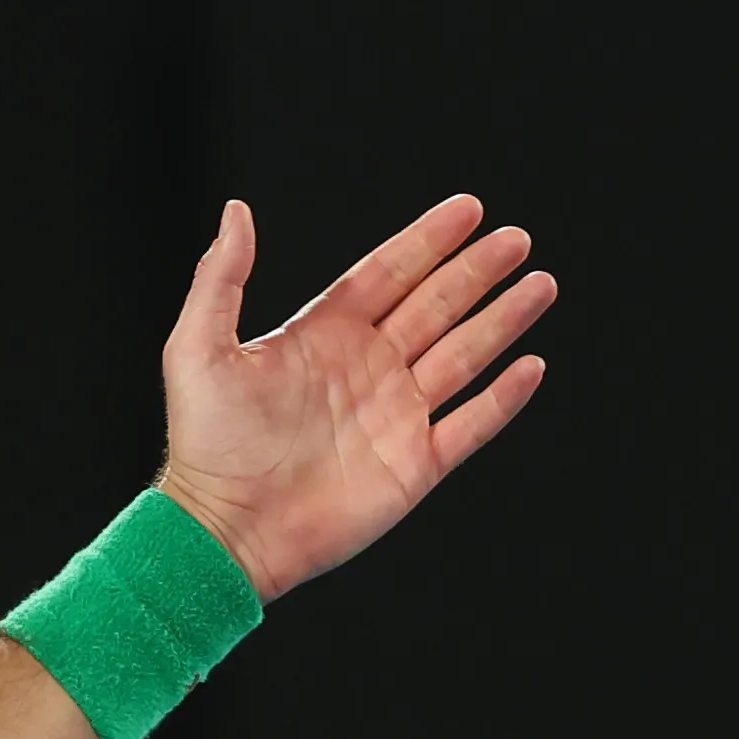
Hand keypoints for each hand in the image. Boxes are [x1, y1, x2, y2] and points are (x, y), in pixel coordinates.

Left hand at [154, 196, 554, 601]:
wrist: (224, 529)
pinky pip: (471, 425)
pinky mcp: (414, 465)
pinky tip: (531, 365)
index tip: (469, 208)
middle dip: (476, 271)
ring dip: (502, 320)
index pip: (387, 274)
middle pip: (435, 306)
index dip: (427, 241)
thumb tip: (236, 212)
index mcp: (322, 336)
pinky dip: (503, 398)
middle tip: (516, 239)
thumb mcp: (197, 348)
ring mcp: (394, 416)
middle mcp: (365, 369)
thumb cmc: (205, 442)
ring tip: (540, 283)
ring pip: (463, 355)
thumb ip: (221, 278)